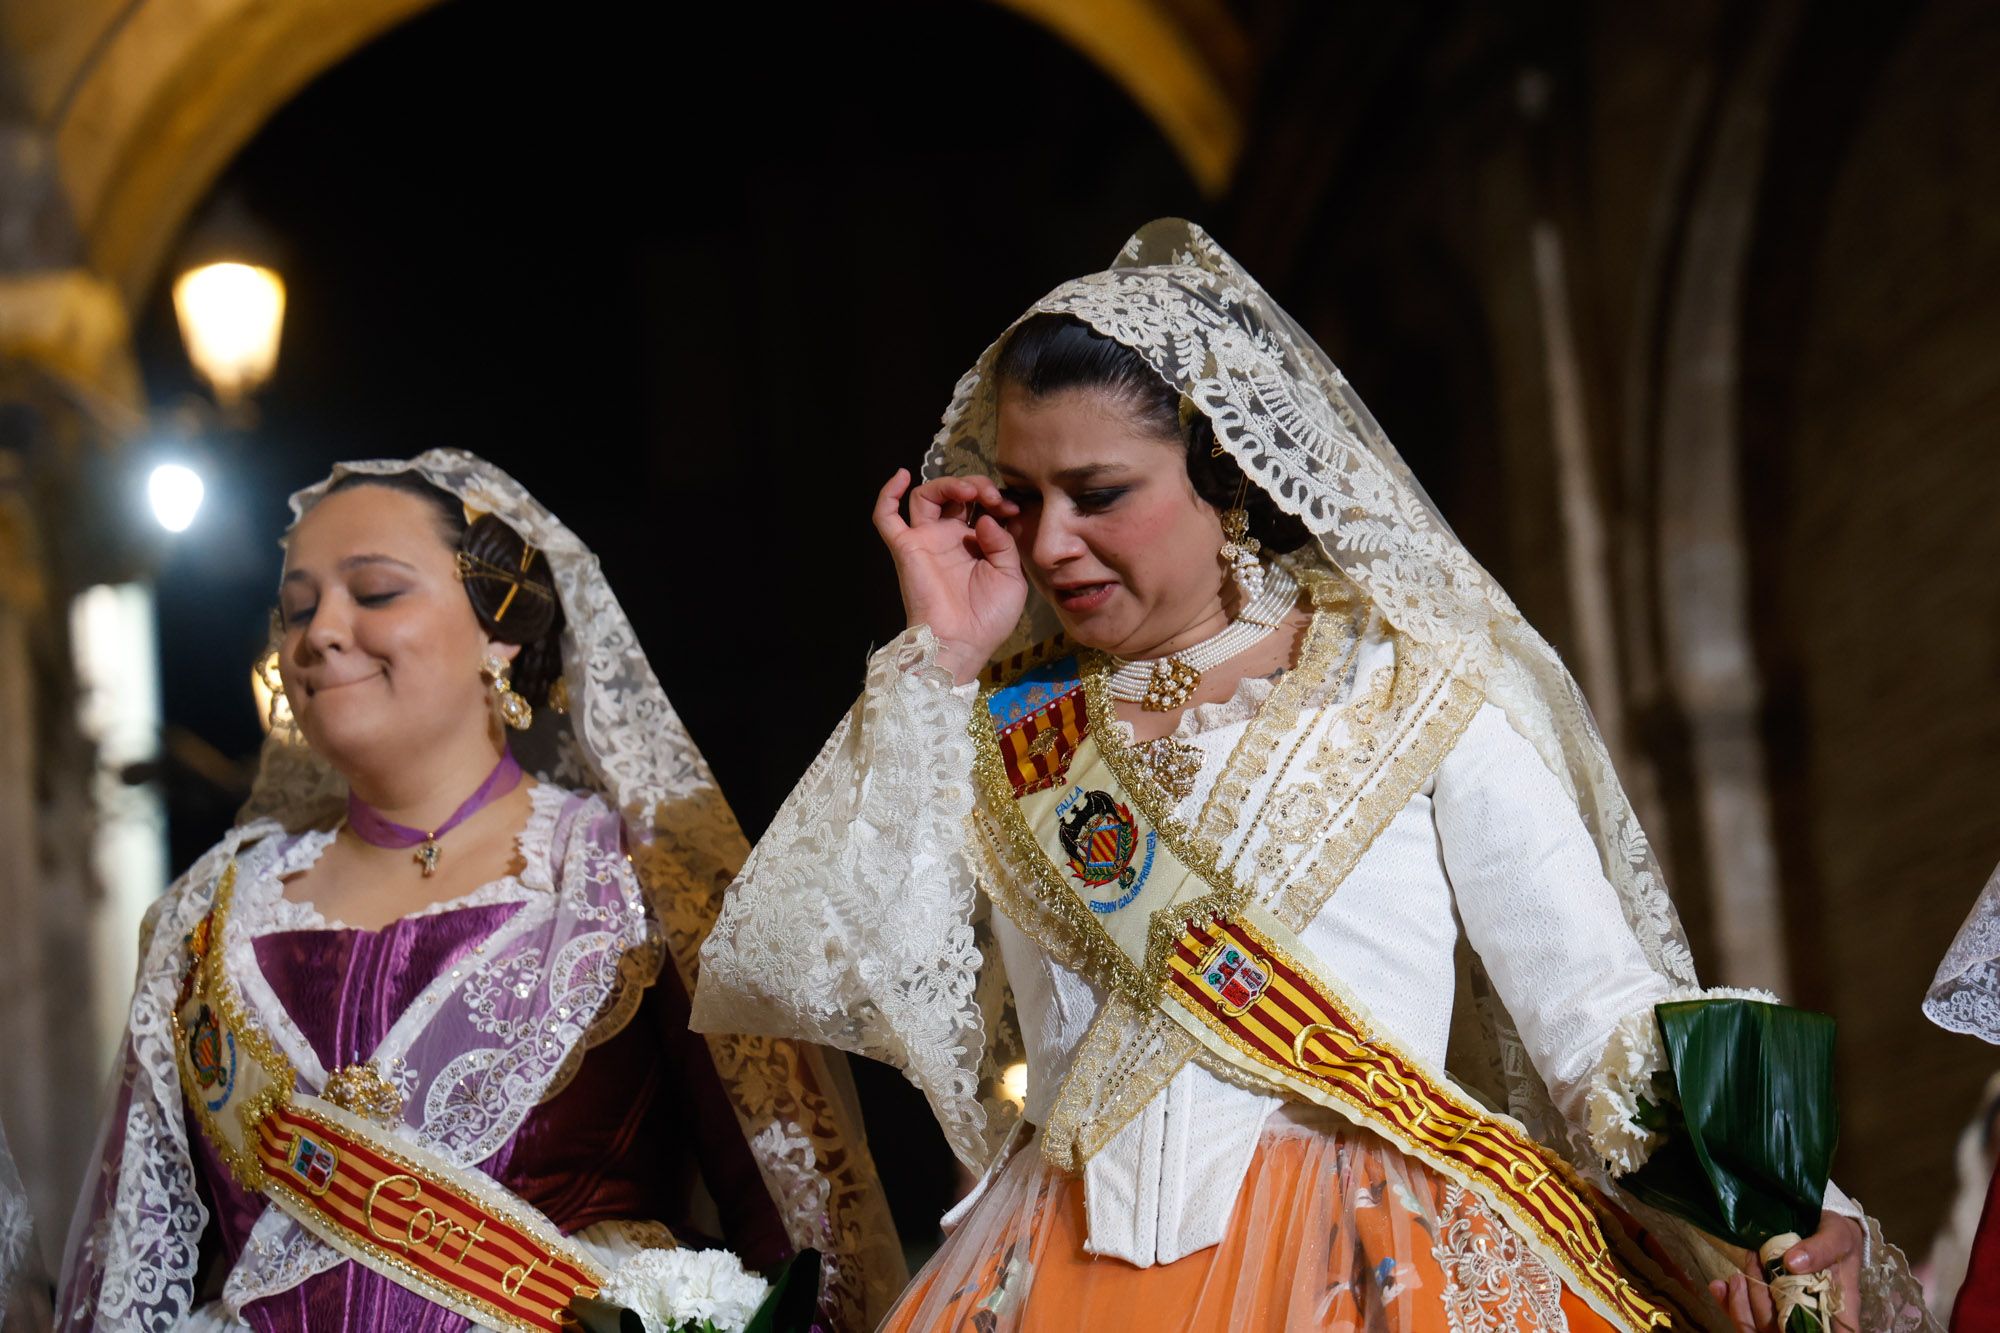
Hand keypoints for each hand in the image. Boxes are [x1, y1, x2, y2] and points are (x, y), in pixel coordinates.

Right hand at [872, 469, 1027, 683]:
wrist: (962, 644)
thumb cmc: (989, 618)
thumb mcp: (1012, 577)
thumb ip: (1004, 543)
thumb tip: (986, 517)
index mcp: (976, 544)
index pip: (982, 506)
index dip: (998, 499)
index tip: (1013, 508)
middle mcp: (949, 538)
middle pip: (955, 495)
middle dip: (977, 486)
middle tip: (993, 496)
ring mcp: (926, 541)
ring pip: (926, 496)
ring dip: (948, 484)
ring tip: (970, 491)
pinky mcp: (905, 548)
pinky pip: (886, 517)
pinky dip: (887, 492)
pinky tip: (902, 474)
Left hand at [1708, 1212, 1861, 1332]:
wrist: (1822, 1225)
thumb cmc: (1838, 1237)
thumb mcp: (1837, 1236)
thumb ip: (1821, 1249)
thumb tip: (1792, 1263)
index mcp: (1837, 1311)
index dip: (1802, 1331)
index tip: (1785, 1312)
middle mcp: (1812, 1318)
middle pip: (1782, 1331)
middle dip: (1760, 1303)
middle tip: (1753, 1265)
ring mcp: (1788, 1313)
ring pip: (1760, 1327)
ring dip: (1742, 1303)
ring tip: (1738, 1275)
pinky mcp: (1768, 1304)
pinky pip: (1746, 1316)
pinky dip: (1729, 1303)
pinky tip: (1719, 1287)